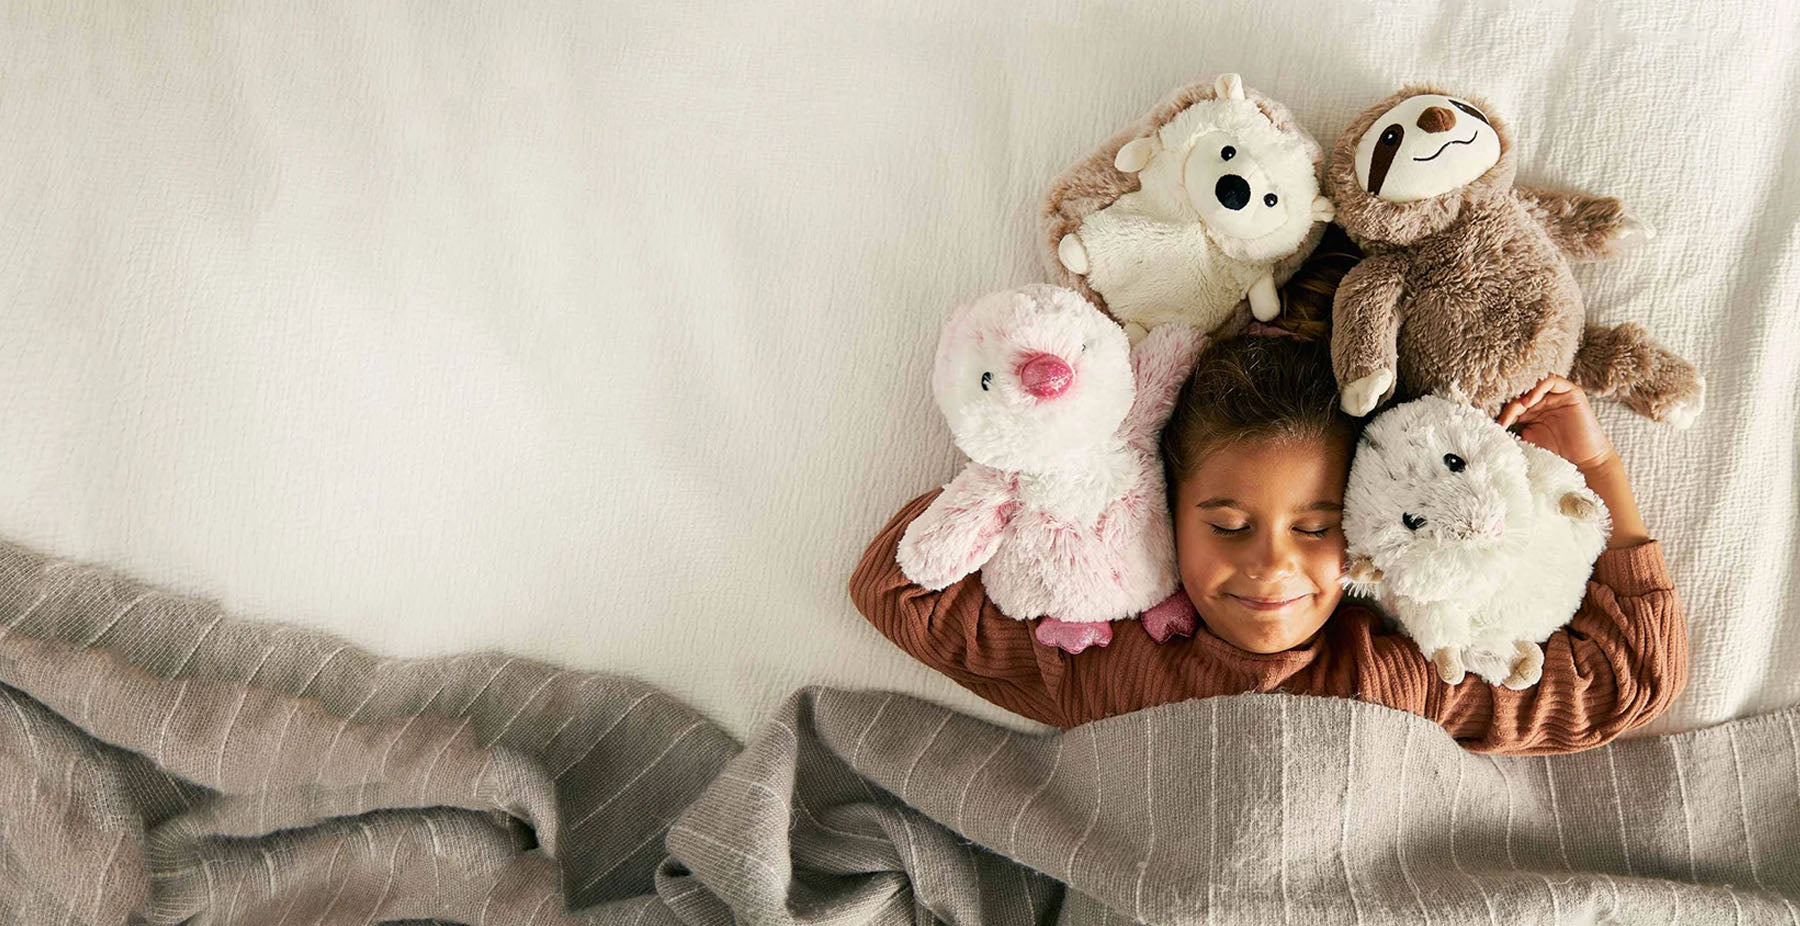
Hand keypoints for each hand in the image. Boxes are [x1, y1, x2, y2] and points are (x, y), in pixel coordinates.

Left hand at [1496, 375, 1614, 471]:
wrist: (1583, 462)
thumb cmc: (1556, 454)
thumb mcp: (1528, 440)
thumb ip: (1514, 429)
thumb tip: (1491, 426)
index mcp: (1531, 412)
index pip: (1512, 403)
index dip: (1502, 412)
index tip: (1495, 426)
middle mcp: (1543, 402)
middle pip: (1521, 392)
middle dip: (1510, 404)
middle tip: (1504, 419)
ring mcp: (1557, 396)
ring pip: (1534, 385)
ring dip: (1522, 394)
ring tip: (1517, 408)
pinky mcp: (1572, 393)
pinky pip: (1552, 381)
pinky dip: (1538, 387)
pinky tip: (1530, 401)